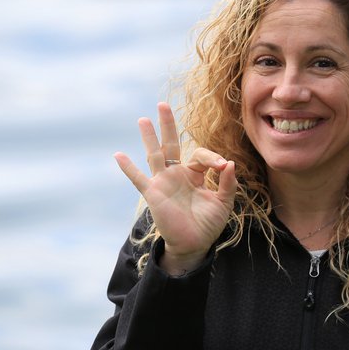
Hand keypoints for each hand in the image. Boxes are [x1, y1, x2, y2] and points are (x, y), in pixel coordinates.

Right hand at [114, 102, 237, 273]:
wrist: (194, 245)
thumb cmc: (208, 224)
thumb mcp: (224, 201)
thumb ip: (228, 182)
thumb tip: (229, 163)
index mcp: (193, 175)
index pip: (200, 154)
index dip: (213, 157)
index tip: (223, 166)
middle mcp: (176, 175)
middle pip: (170, 144)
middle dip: (167, 125)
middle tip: (162, 104)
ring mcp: (163, 183)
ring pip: (155, 155)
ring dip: (149, 137)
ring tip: (143, 119)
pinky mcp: (153, 194)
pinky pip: (139, 179)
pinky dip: (129, 168)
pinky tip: (119, 155)